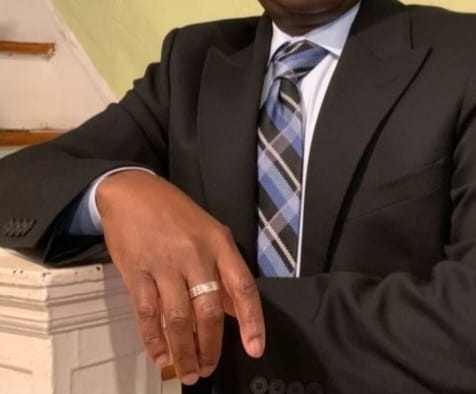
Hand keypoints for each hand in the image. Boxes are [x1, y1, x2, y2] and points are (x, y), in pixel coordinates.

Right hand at [96, 170, 264, 384]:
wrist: (132, 191)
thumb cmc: (174, 212)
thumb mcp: (209, 231)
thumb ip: (224, 268)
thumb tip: (237, 309)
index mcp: (219, 242)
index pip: (243, 286)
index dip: (252, 320)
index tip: (255, 348)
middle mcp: (195, 253)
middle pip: (210, 309)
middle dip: (211, 346)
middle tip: (208, 368)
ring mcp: (165, 263)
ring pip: (179, 318)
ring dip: (184, 351)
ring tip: (187, 371)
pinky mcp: (137, 271)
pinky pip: (148, 314)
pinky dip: (154, 341)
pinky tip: (161, 357)